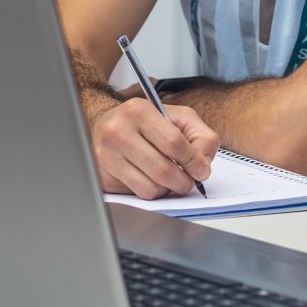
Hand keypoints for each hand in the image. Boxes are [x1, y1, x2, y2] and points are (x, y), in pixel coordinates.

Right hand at [86, 96, 218, 197]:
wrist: (107, 125)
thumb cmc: (145, 122)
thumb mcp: (178, 117)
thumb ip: (200, 136)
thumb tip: (203, 165)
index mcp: (139, 111)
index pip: (174, 143)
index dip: (193, 161)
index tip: (201, 170)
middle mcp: (118, 132)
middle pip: (162, 170)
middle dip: (184, 181)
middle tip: (189, 180)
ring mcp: (107, 156)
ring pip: (150, 188)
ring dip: (168, 188)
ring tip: (169, 177)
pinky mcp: (103, 177)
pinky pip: (138, 195)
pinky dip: (152, 191)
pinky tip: (152, 179)